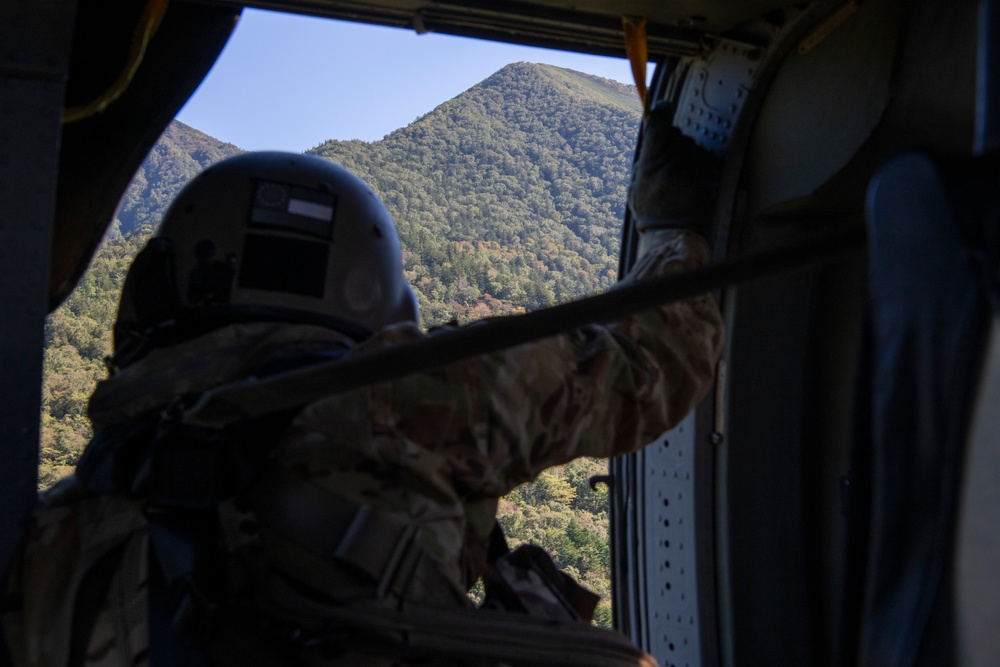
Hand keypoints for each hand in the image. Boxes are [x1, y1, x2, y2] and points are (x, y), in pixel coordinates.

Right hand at [628, 105, 719, 240]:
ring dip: (685, 155)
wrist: (674, 232)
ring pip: (690, 144)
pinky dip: (698, 164)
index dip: (661, 111)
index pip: (658, 123)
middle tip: (666, 164)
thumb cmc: (651, 210)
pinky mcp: (709, 172)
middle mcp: (673, 160)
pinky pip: (704, 155)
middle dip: (671, 142)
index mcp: (650, 162)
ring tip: (679, 179)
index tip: (662, 107)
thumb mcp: (636, 183)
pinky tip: (691, 182)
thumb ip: (645, 158)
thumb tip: (654, 134)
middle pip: (675, 133)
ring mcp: (693, 165)